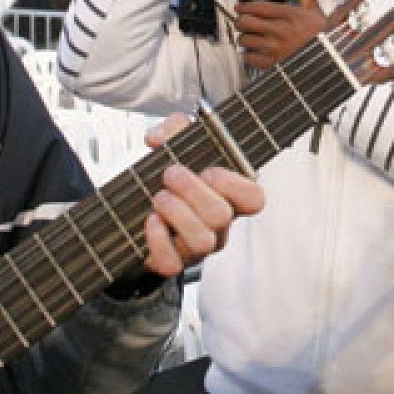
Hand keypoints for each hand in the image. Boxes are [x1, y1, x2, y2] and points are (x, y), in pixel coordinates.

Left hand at [137, 115, 264, 276]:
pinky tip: (150, 220)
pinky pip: (173, 262)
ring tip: (159, 197)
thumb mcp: (177, 146)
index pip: (254, 198)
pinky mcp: (173, 263)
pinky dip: (158, 239)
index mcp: (228, 197)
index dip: (234, 185)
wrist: (138, 212)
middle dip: (192, 190)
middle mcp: (219, 226)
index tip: (209, 171)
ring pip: (202, 240)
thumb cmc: (169, 179)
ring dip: (176, 212)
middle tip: (171, 173)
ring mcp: (198, 248)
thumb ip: (173, 129)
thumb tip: (158, 137)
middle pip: (221, 215)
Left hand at [234, 0, 325, 71]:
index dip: (244, 6)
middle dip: (241, 21)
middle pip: (246, 22)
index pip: (258, 7)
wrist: (330, 58)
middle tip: (243, 22)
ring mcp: (276, 47)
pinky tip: (255, 53)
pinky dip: (249, 56)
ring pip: (245, 40)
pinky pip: (250, 58)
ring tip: (249, 38)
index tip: (240, 7)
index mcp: (289, 15)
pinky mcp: (274, 63)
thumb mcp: (316, 14)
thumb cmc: (322, 37)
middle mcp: (280, 30)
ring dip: (245, 38)